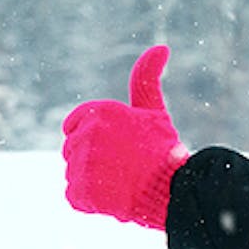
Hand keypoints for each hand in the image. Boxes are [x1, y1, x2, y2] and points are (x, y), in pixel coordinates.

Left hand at [62, 45, 190, 229]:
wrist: (175, 189)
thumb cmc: (165, 150)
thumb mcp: (154, 111)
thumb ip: (147, 79)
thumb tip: (161, 47)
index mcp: (99, 112)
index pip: (74, 126)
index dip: (95, 140)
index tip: (116, 150)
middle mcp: (85, 135)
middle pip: (73, 151)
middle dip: (95, 160)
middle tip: (125, 168)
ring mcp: (80, 164)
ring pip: (76, 174)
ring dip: (96, 181)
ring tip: (123, 183)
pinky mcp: (79, 190)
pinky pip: (76, 197)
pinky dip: (93, 201)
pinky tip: (115, 198)